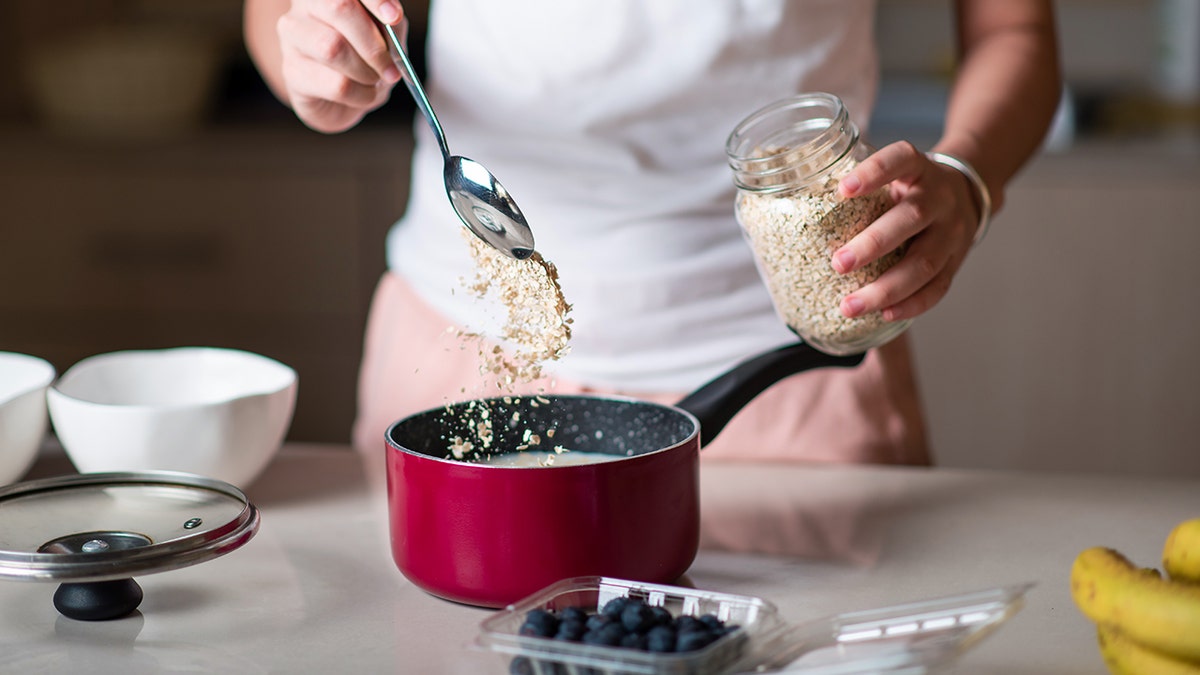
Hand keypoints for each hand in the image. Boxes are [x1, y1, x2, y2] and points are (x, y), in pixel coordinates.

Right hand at [275, 0, 406, 132]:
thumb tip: (392, 18)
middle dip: (373, 43)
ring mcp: (292, 38)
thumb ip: (390, 24)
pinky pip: (335, 84)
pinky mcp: (292, 72)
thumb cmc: (364, 61)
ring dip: (366, 72)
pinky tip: (362, 94)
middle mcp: (303, 7)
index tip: (393, 17)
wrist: (343, 100)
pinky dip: (361, 94)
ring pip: (332, 48)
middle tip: (391, 69)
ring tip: (374, 81)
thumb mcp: (386, 38)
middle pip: (338, 8)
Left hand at [831, 141, 983, 321]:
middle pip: (911, 219)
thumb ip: (860, 185)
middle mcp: (940, 199)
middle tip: (838, 264)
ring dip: (885, 288)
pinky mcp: (956, 263)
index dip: (874, 172)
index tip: (842, 189)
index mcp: (919, 170)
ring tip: (849, 306)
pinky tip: (885, 314)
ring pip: (924, 262)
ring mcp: (952, 233)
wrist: (968, 196)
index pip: (901, 160)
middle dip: (873, 244)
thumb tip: (794, 201)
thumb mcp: (894, 174)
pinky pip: (937, 288)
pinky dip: (911, 305)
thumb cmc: (911, 189)